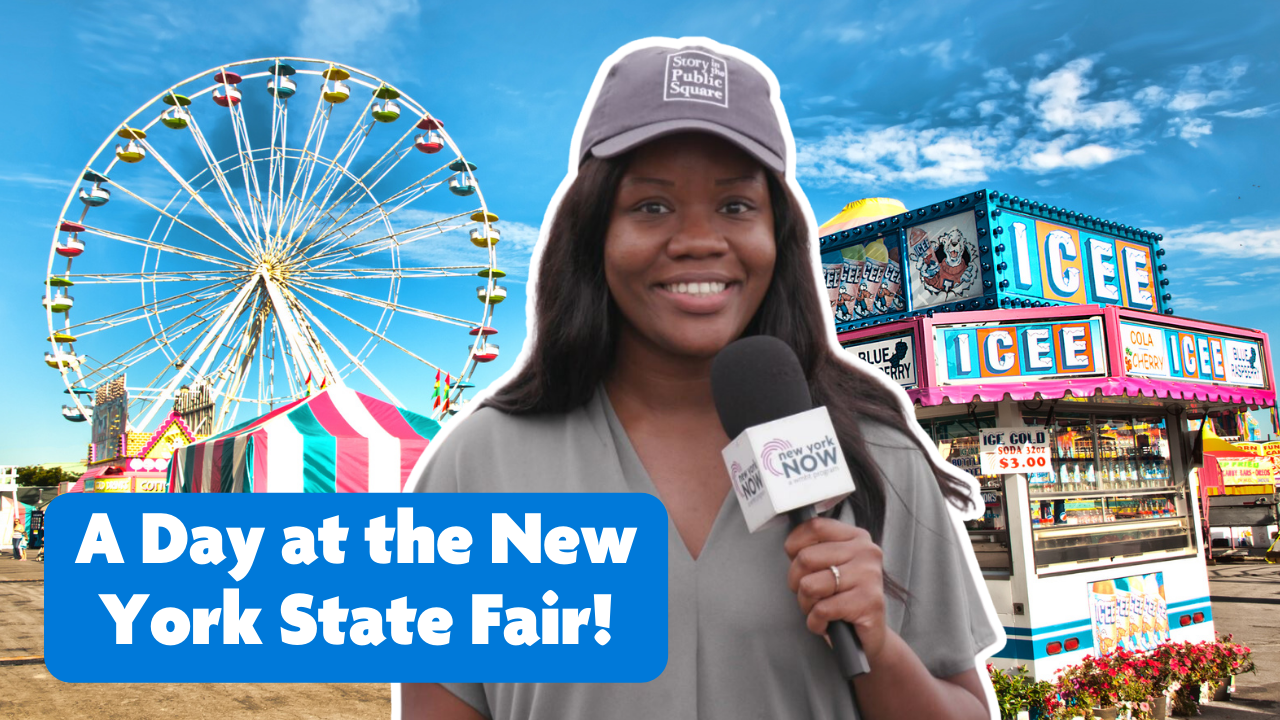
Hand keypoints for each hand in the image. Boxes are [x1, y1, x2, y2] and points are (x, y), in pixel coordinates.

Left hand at [784, 517, 886, 663]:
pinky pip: (821, 610)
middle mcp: (866, 552)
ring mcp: (869, 576)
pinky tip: (826, 624)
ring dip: (806, 604)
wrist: (869, 638)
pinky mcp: (869, 602)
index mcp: (857, 538)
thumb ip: (816, 551)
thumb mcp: (831, 567)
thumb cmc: (844, 600)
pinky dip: (815, 622)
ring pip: (809, 585)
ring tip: (819, 610)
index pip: (815, 526)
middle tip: (809, 595)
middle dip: (796, 582)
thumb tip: (791, 545)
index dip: (794, 545)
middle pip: (806, 557)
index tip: (795, 561)